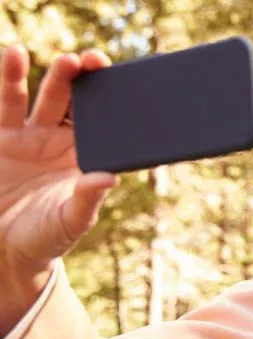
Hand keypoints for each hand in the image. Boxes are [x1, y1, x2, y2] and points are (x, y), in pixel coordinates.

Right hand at [0, 45, 115, 331]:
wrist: (5, 249)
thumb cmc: (48, 237)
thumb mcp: (71, 221)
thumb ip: (87, 199)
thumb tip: (109, 177)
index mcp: (87, 157)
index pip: (104, 123)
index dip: (112, 102)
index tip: (119, 84)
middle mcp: (62, 141)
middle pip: (77, 103)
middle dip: (84, 80)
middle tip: (91, 61)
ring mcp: (31, 136)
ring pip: (43, 98)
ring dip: (52, 76)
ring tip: (63, 59)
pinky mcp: (3, 137)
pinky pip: (7, 103)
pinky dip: (11, 78)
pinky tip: (15, 54)